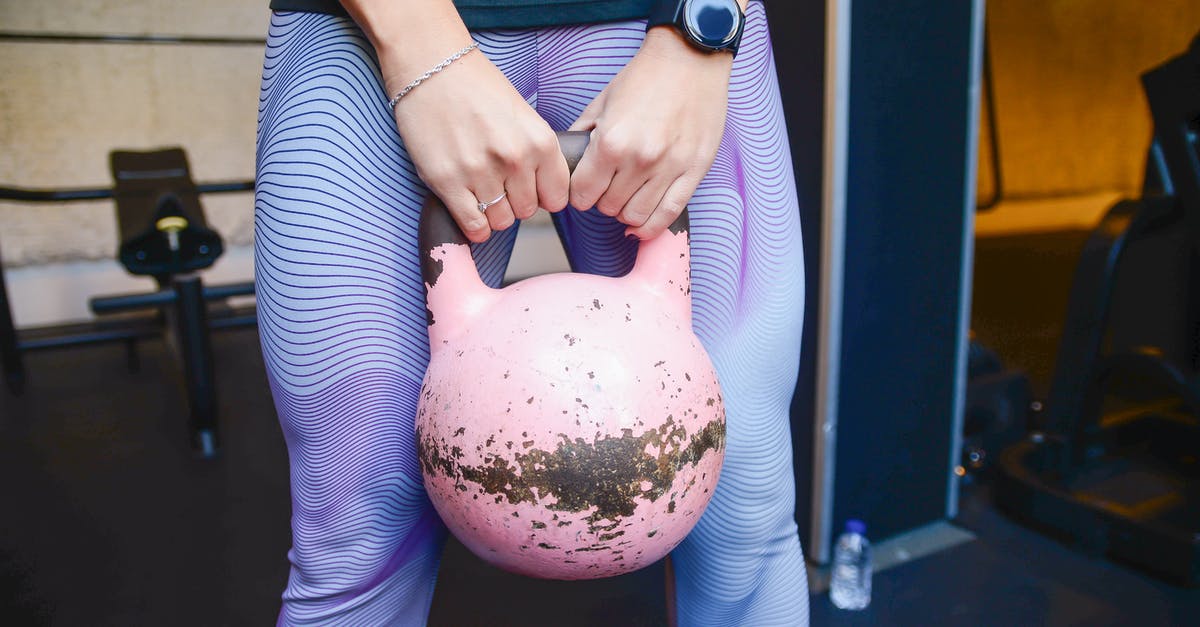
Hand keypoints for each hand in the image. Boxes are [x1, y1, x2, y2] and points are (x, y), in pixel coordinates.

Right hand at [387, 43, 569, 242]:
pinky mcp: (447, 182)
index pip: (556, 197)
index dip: (543, 195)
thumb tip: (545, 190)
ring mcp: (480, 172)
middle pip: (527, 211)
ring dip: (493, 213)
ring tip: (481, 190)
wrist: (431, 68)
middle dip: (515, 202)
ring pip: (501, 222)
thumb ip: (538, 152)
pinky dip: (474, 226)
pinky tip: (470, 208)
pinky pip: (473, 226)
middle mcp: (514, 159)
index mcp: (539, 141)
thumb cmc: (477, 87)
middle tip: (499, 183)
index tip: (530, 188)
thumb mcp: (523, 114)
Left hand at [568, 27, 733, 239]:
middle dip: (602, 201)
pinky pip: (669, 214)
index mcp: (611, 142)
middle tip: (606, 188)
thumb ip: (583, 135)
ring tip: (626, 197)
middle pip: (608, 208)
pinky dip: (651, 226)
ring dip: (625, 212)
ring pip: (636, 216)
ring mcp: (669, 168)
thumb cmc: (646, 78)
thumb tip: (569, 161)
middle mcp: (639, 160)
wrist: (690, 59)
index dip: (579, 194)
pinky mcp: (693, 172)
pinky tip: (642, 223)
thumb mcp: (602, 102)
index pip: (583, 194)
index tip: (583, 189)